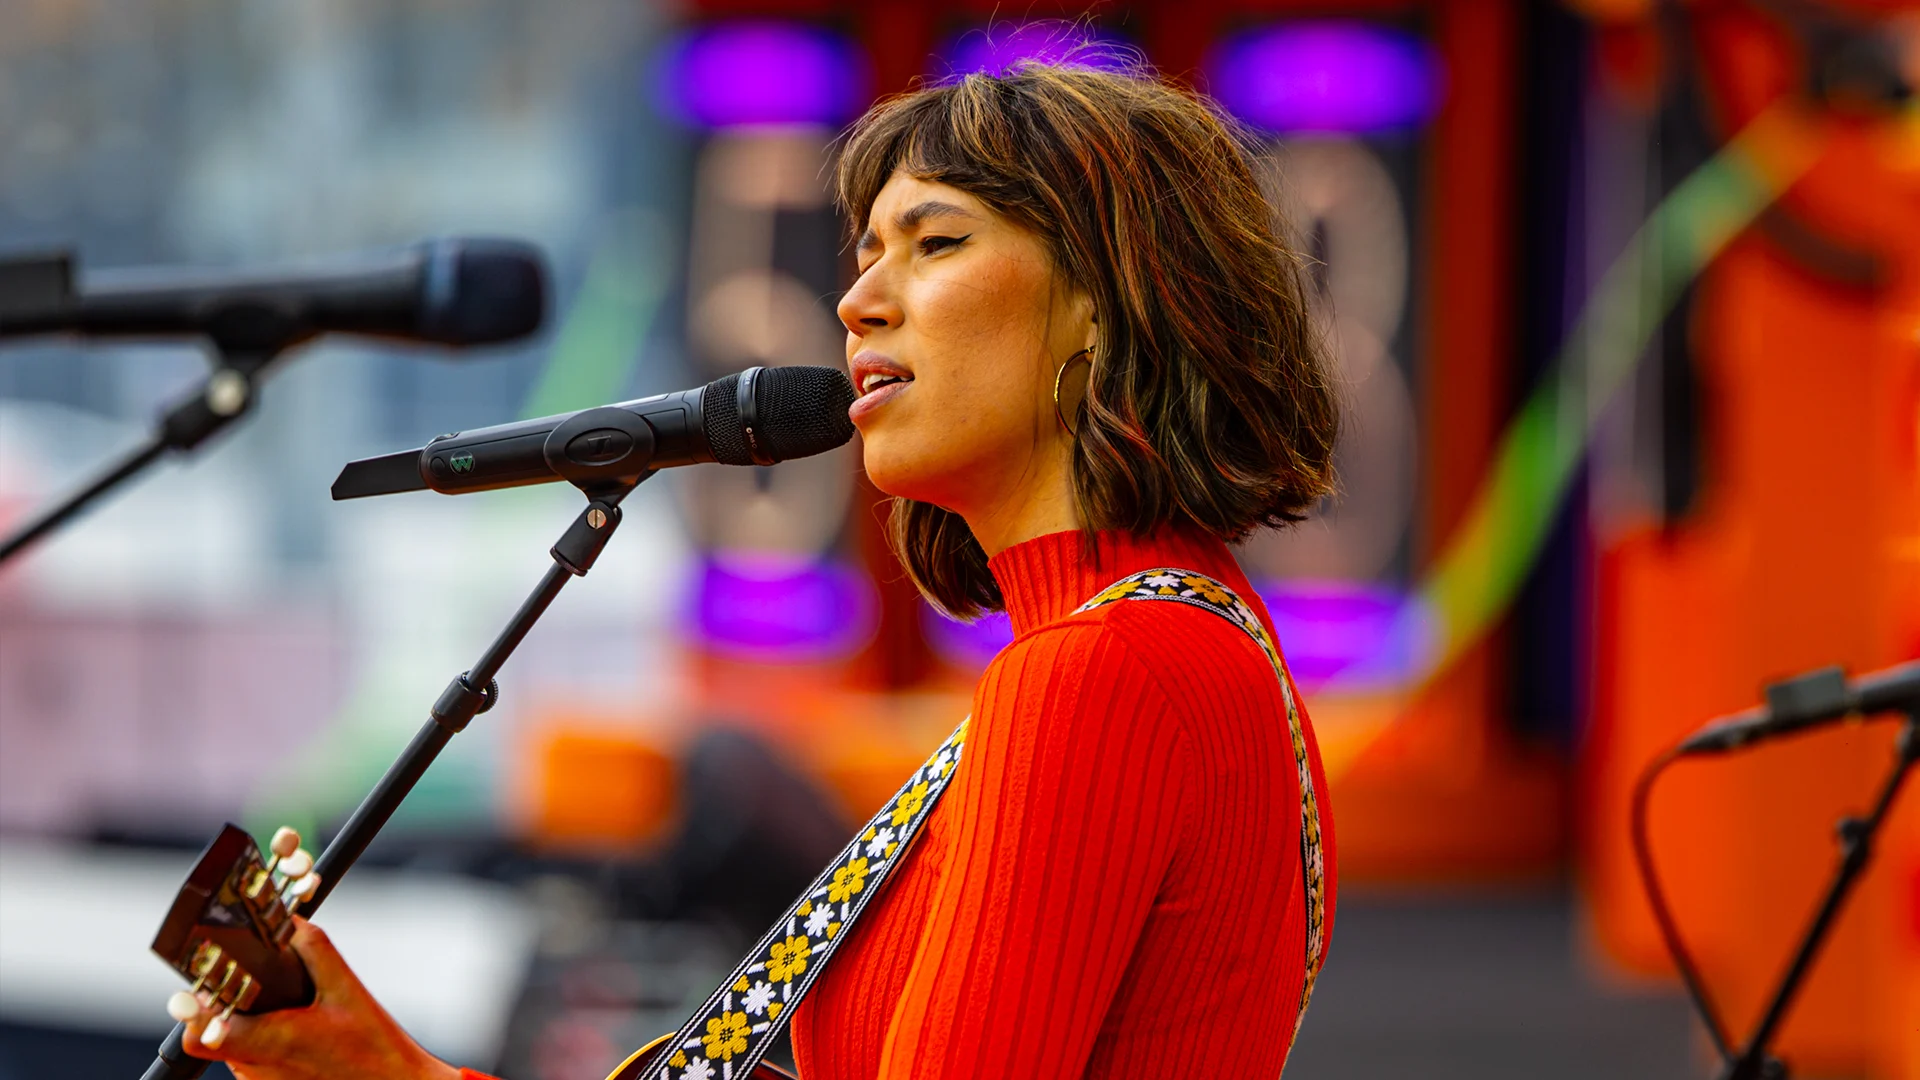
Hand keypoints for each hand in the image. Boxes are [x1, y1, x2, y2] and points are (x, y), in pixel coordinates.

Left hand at [164, 830, 460, 1079]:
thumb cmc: (373, 1050)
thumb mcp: (348, 989)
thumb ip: (313, 951)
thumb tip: (290, 923)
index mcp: (267, 1041)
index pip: (199, 1032)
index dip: (193, 1008)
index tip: (200, 987)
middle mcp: (255, 1068)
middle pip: (220, 1028)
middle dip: (238, 1002)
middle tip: (270, 986)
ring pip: (238, 1043)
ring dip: (257, 1022)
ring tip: (300, 1014)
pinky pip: (257, 1057)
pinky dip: (272, 1040)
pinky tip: (307, 1033)